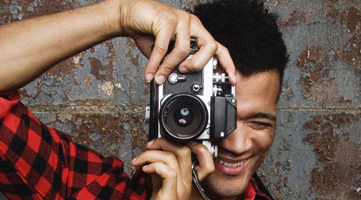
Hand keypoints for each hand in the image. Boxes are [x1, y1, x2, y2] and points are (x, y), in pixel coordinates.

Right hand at [118, 0, 236, 84]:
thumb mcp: (165, 52)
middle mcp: (192, 24)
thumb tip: (176, 81)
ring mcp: (181, 20)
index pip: (218, 48)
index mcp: (196, 32)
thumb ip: (174, 63)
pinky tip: (150, 72)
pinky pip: (164, 47)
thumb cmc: (147, 32)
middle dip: (200, 64)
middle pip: (210, 46)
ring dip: (170, 67)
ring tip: (160, 75)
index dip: (227, 64)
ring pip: (185, 49)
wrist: (128, 15)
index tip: (232, 79)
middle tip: (185, 72)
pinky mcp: (167, 19)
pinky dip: (156, 64)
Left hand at [131, 138, 214, 199]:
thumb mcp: (157, 183)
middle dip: (163, 142)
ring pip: (173, 158)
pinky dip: (154, 166)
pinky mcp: (172, 194)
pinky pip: (169, 172)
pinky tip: (144, 170)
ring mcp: (181, 189)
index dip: (182, 142)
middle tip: (148, 146)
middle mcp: (186, 182)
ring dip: (151, 154)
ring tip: (140, 161)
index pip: (197, 153)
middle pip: (184, 150)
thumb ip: (158, 169)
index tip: (161, 142)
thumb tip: (152, 153)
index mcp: (185, 178)